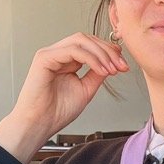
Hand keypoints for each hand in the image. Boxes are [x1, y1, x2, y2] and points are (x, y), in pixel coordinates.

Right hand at [0, 34, 128, 162]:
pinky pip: (72, 50)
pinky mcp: (44, 58)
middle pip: (86, 39)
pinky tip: (102, 70)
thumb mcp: (86, 89)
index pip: (89, 45)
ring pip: (80, 40)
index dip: (108, 51)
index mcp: (66, 60)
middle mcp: (58, 54)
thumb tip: (113, 62)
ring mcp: (50, 54)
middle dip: (108, 51)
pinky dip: (91, 59)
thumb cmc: (57, 111)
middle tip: (122, 65)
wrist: (39, 124)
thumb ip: (97, 74)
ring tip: (112, 69)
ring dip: (101, 53)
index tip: (123, 65)